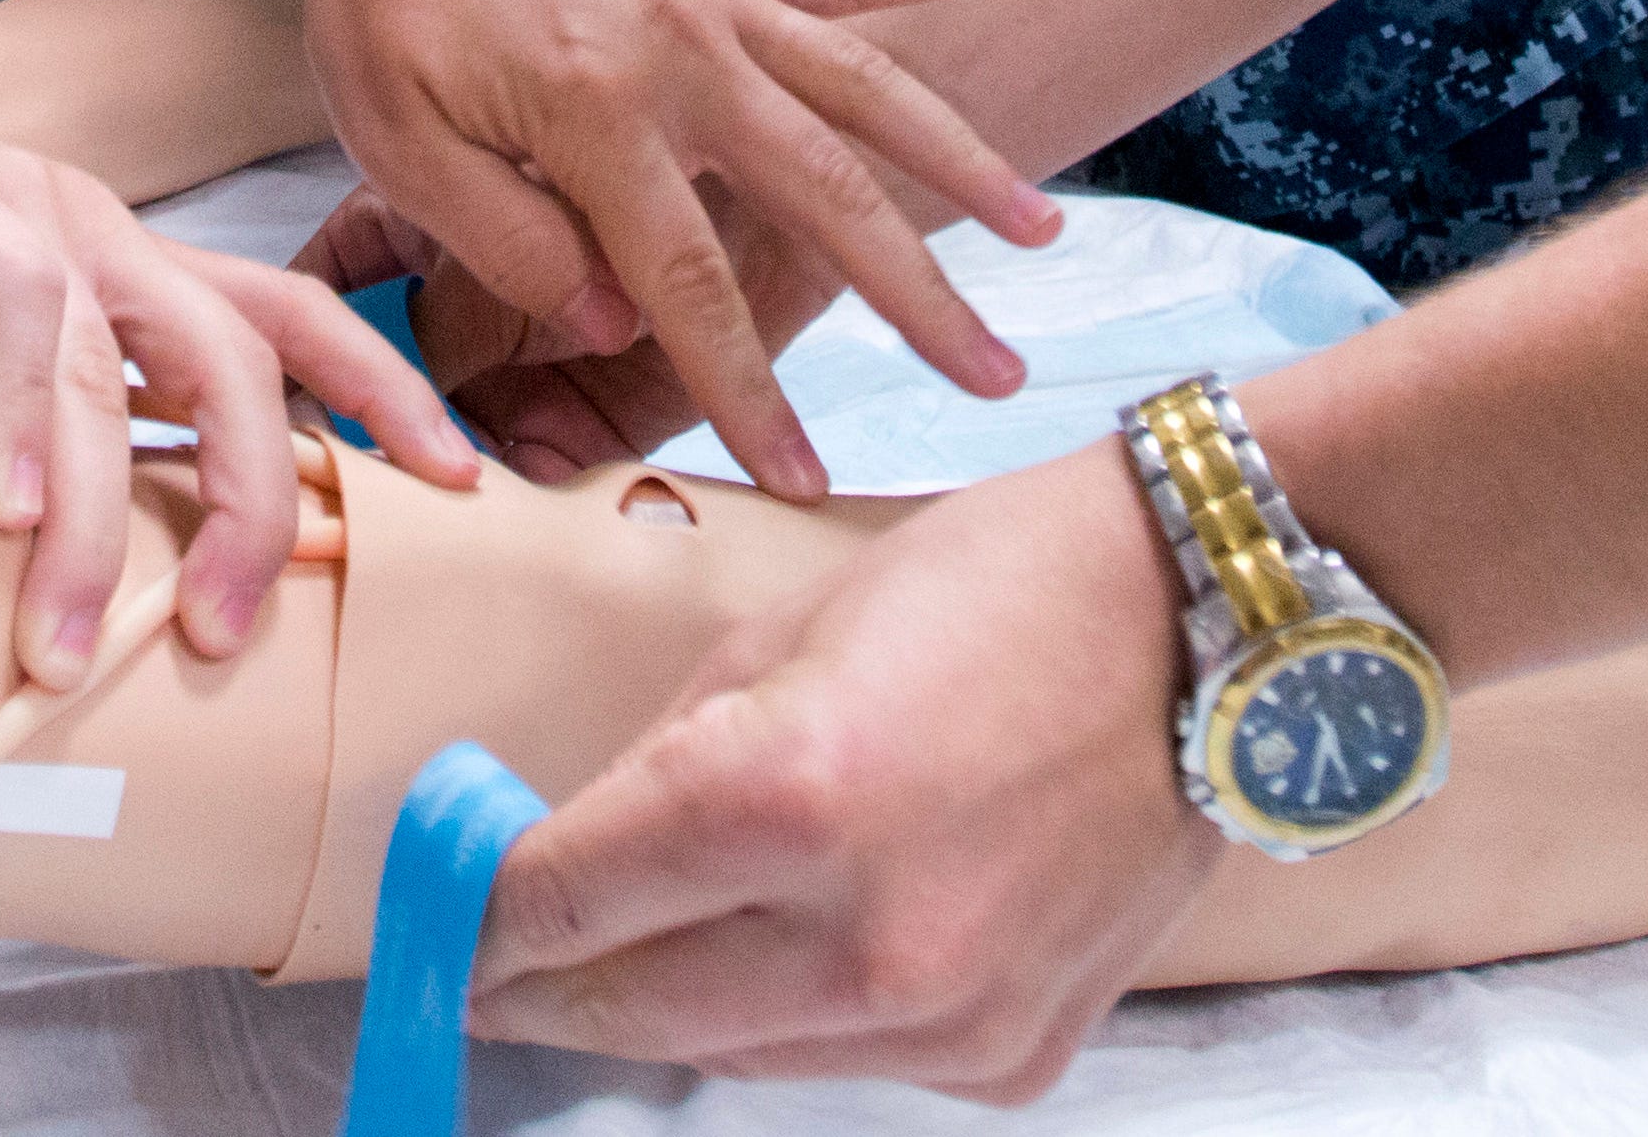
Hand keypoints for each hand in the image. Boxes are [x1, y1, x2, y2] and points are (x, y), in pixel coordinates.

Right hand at [0, 57, 473, 685]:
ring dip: (99, 520)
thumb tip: (48, 594)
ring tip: (64, 645)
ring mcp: (29, 210)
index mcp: (128, 271)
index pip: (289, 322)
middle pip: (244, 358)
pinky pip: (14, 307)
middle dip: (259, 501)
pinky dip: (19, 414)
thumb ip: (19, 448)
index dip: (383, 394)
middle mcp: (102, 235)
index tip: (457, 480)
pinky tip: (7, 507)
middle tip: (224, 629)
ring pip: (125, 361)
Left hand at [282, 0, 1055, 499]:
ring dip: (959, 159)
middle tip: (994, 379)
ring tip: (1040, 230)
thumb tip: (617, 323)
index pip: (688, 283)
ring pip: (868, 87)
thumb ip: (510, 240)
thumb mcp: (404, 146)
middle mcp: (685, 57)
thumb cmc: (385, 9)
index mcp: (600, 118)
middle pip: (826, 194)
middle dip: (917, 297)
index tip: (801, 475)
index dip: (748, 388)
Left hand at [472, 443, 1220, 1090]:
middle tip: (500, 969)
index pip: (560, 903)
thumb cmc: (1000, 586)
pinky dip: (818, 1012)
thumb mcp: (783, 634)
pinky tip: (830, 933)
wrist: (1212, 622)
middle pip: (628, 1008)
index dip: (475, 916)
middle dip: (545, 988)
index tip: (435, 921)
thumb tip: (574, 850)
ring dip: (681, 1001)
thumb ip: (665, 761)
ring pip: (739, 1053)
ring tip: (659, 939)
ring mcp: (945, 1015)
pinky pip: (862, 1061)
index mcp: (781, 796)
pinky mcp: (1011, 1054)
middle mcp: (861, 934)